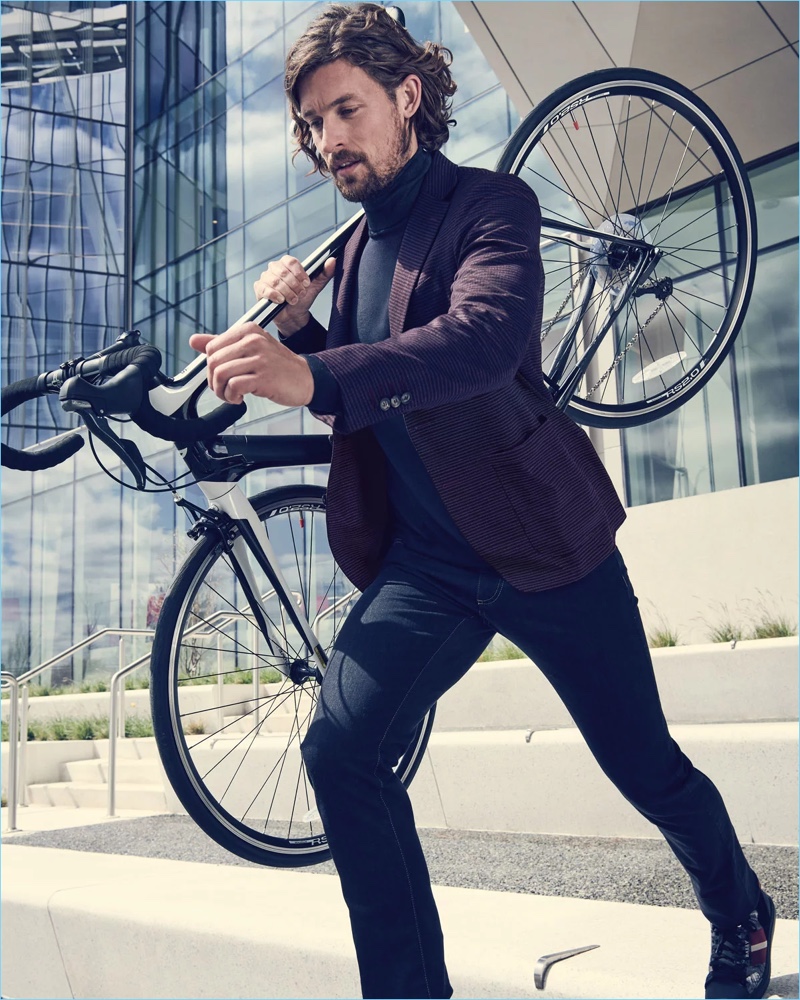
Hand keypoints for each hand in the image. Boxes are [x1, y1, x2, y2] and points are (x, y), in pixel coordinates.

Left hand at [189, 323, 313, 406]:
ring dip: (222, 391)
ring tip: (231, 395)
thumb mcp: (250, 348)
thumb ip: (221, 344)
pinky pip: (234, 386)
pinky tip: (240, 398)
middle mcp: (253, 341)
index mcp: (248, 330)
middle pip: (214, 361)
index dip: (212, 366)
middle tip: (225, 389)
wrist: (306, 378)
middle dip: (214, 381)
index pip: (212, 347)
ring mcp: (259, 358)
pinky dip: (232, 396)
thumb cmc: (278, 365)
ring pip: (221, 374)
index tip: (222, 375)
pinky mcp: (264, 377)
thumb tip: (194, 340)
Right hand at [254, 256, 335, 335]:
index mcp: (287, 263)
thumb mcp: (315, 286)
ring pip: (275, 281)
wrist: (294, 315)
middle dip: (294, 286)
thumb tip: (332, 261)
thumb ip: (324, 273)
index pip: (291, 261)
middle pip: (283, 272)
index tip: (306, 284)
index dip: (299, 273)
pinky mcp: (259, 289)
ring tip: (293, 299)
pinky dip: (275, 295)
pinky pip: (265, 289)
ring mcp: (265, 278)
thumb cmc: (303, 298)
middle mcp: (275, 268)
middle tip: (300, 294)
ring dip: (287, 292)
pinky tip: (281, 301)